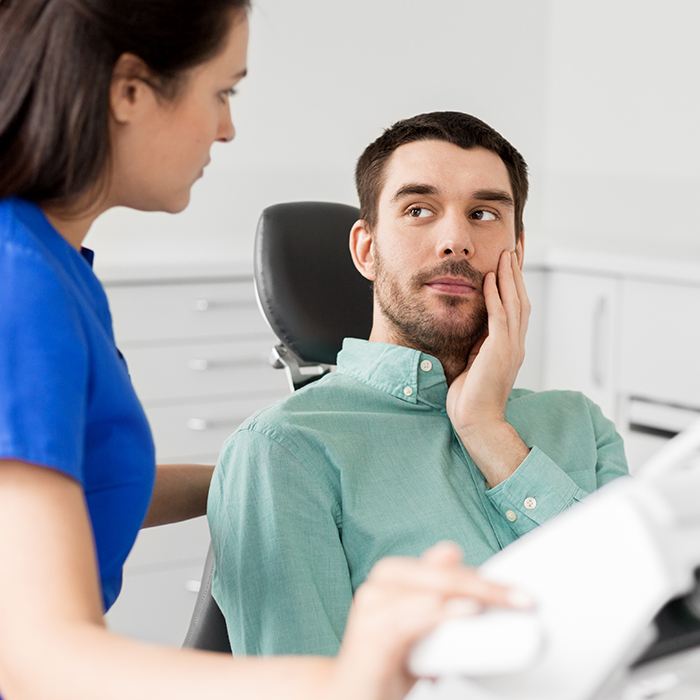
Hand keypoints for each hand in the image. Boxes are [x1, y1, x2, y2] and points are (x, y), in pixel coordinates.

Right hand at [329, 542, 529, 699]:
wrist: (343, 696)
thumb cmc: (384, 663)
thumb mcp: (420, 629)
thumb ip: (437, 598)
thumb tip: (455, 554)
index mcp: (395, 576)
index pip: (447, 565)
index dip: (485, 576)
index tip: (522, 595)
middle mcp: (382, 582)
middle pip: (443, 574)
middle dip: (487, 586)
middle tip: (523, 600)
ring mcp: (373, 603)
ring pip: (434, 588)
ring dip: (473, 592)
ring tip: (506, 602)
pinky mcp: (370, 630)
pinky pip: (415, 615)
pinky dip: (444, 611)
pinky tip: (469, 611)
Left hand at [446, 249, 529, 432]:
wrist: (476, 421)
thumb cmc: (470, 396)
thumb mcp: (475, 361)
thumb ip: (479, 342)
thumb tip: (473, 324)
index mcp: (511, 345)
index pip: (516, 306)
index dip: (515, 281)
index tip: (512, 259)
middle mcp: (516, 343)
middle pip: (521, 298)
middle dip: (518, 271)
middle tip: (515, 246)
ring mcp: (511, 347)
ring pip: (515, 303)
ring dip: (509, 276)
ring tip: (505, 253)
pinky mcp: (499, 351)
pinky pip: (499, 317)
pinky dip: (496, 295)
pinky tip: (490, 278)